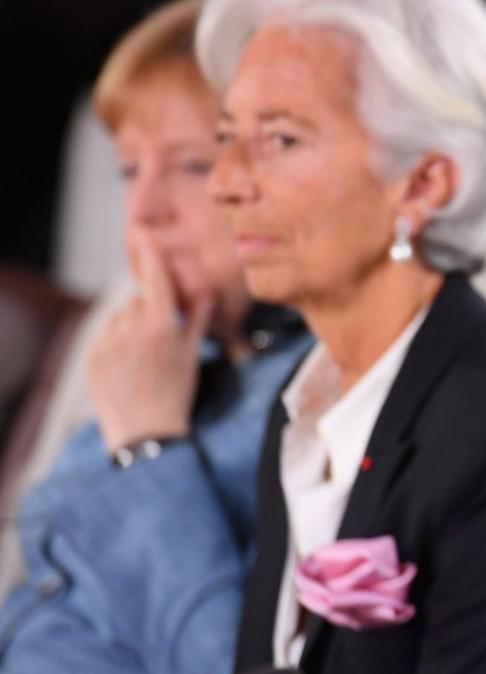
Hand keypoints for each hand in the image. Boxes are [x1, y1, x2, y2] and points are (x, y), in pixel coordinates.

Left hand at [88, 233, 212, 451]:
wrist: (145, 434)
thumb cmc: (176, 396)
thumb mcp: (192, 356)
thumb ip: (196, 321)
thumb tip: (205, 294)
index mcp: (160, 328)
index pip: (155, 281)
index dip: (151, 258)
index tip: (145, 238)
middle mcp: (131, 331)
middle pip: (140, 301)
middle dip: (150, 309)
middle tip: (161, 334)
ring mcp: (108, 343)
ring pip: (121, 317)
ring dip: (132, 325)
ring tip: (144, 355)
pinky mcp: (92, 356)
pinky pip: (106, 335)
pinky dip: (116, 341)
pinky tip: (128, 364)